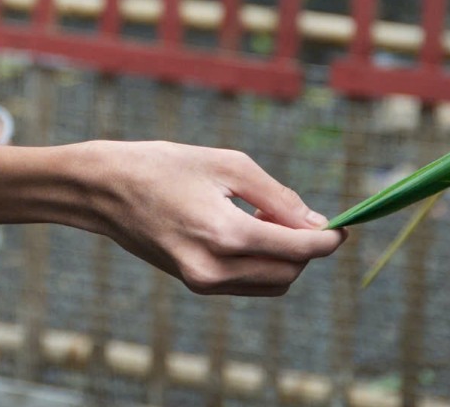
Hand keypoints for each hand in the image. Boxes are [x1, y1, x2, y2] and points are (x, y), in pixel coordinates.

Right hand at [83, 142, 342, 295]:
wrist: (105, 190)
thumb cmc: (164, 166)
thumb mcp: (227, 164)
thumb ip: (277, 196)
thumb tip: (316, 223)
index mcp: (226, 234)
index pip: (298, 249)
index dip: (328, 241)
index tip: (344, 228)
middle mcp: (215, 268)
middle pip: (289, 271)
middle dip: (307, 248)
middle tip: (300, 214)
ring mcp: (203, 282)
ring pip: (271, 283)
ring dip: (285, 257)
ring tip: (267, 217)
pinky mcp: (195, 284)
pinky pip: (248, 282)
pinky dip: (262, 262)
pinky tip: (248, 230)